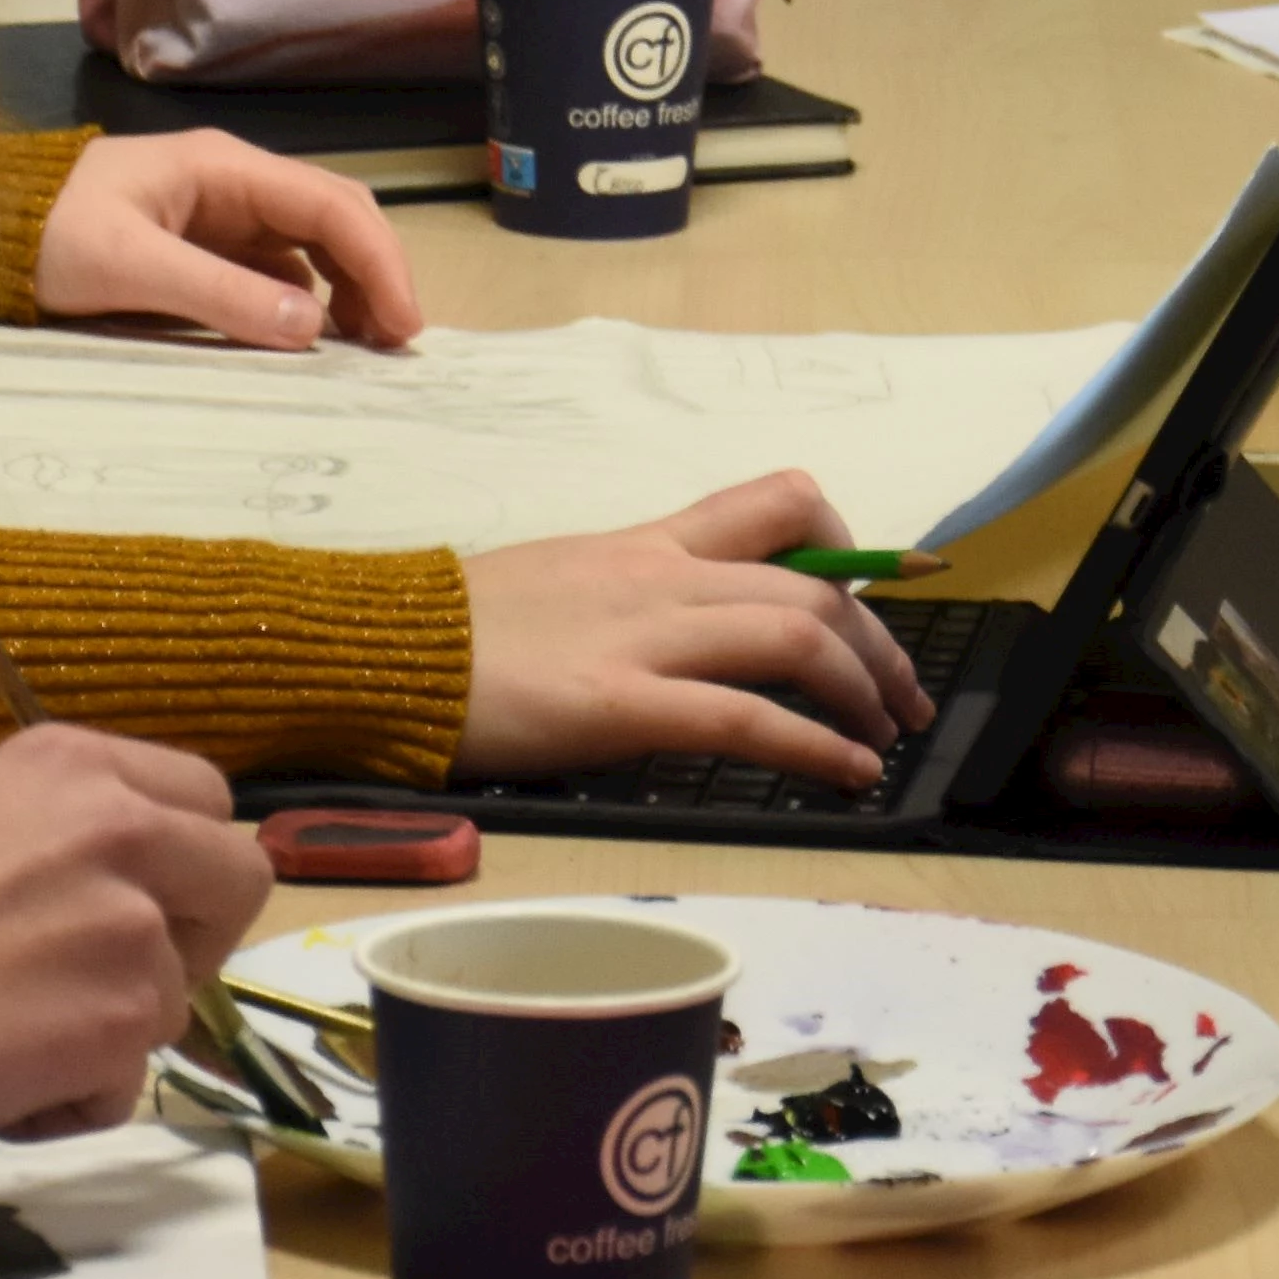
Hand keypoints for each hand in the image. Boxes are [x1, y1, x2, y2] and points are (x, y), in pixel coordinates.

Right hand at [0, 723, 274, 1143]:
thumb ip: (61, 834)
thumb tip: (128, 879)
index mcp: (76, 764)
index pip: (207, 796)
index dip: (182, 861)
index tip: (138, 901)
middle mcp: (121, 827)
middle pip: (240, 880)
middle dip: (194, 938)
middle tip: (104, 979)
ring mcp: (131, 926)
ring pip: (176, 999)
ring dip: (105, 1035)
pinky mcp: (122, 1021)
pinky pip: (129, 1085)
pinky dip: (68, 1103)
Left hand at [32, 130, 427, 352]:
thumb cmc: (48, 236)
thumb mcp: (130, 266)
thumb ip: (219, 294)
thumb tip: (311, 329)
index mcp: (224, 167)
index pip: (331, 204)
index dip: (379, 261)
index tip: (404, 324)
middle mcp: (235, 183)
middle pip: (334, 218)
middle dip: (376, 274)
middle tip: (395, 345)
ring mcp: (222, 215)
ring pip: (312, 247)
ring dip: (347, 291)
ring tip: (363, 351)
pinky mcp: (205, 249)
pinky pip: (275, 273)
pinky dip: (305, 306)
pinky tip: (307, 343)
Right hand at [454, 470, 940, 792]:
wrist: (376, 651)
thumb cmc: (449, 632)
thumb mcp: (555, 585)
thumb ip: (624, 599)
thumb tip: (676, 637)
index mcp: (644, 543)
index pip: (776, 504)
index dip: (846, 548)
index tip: (868, 599)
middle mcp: (659, 577)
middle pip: (813, 585)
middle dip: (880, 644)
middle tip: (902, 697)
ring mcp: (642, 637)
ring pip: (797, 637)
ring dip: (865, 689)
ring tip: (888, 737)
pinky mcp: (620, 705)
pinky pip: (744, 719)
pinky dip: (817, 746)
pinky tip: (849, 774)